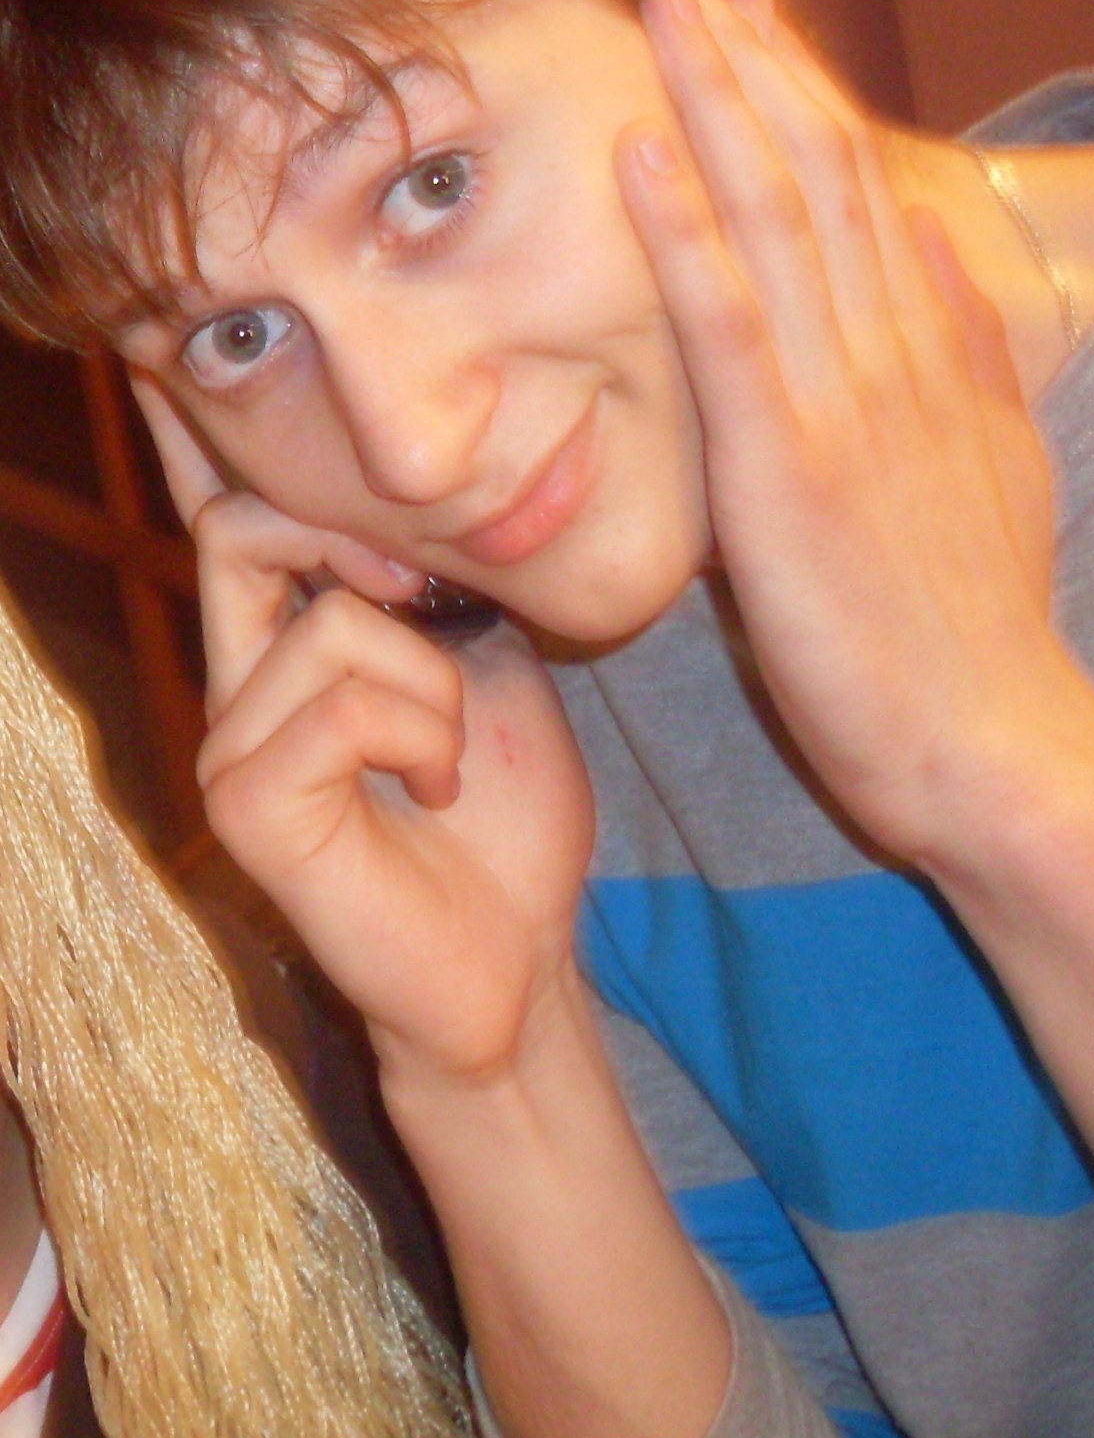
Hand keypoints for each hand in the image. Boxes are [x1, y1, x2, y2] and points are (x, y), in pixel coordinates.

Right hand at [132, 378, 594, 1091]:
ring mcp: (230, 750)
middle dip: (351, 538)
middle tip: (427, 602)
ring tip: (448, 757)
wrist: (519, 956)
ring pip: (327, 624)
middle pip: (235, 532)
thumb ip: (432, 593)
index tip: (383, 526)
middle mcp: (236, 693)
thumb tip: (423, 510)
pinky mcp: (247, 805)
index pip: (236, 522)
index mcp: (284, 655)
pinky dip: (420, 735)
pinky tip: (436, 791)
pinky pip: (340, 707)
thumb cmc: (506, 823)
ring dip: (431, 683)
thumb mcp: (486, 668)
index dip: (290, 481)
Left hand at [617, 0, 1061, 866]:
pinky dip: (688, 235)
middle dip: (755, 62)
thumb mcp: (998, 471)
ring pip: (781, 221)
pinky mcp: (791, 472)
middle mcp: (892, 355)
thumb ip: (969, 361)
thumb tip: (943, 259)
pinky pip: (734, 330)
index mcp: (929, 355)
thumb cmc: (977, 629)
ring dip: (719, 105)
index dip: (801, 95)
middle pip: (824, 175)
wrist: (996, 745)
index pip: (865, 191)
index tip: (747, 18)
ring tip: (665, 4)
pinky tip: (645, 152)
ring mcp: (846, 406)